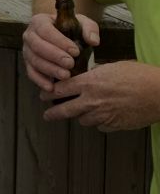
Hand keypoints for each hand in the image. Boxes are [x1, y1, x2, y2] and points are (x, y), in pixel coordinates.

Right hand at [22, 12, 99, 91]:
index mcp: (39, 21)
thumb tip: (93, 41)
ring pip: (34, 61)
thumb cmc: (71, 28)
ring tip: (66, 76)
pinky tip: (51, 87)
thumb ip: (90, 29)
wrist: (62, 35)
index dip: (59, 41)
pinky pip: (31, 73)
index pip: (45, 30)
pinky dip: (40, 81)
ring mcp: (27, 51)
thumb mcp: (82, 23)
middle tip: (70, 64)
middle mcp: (29, 35)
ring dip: (50, 69)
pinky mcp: (28, 64)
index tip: (75, 51)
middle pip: (37, 46)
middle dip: (54, 56)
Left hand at [41, 60, 159, 130]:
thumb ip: (97, 74)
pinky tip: (106, 115)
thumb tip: (87, 76)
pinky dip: (100, 122)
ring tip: (86, 110)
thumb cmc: (139, 75)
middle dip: (52, 113)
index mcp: (90, 83)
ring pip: (83, 120)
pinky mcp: (113, 125)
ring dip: (82, 115)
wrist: (159, 93)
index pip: (61, 89)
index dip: (50, 92)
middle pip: (64, 110)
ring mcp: (102, 115)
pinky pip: (100, 126)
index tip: (44, 94)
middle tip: (47, 115)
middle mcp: (92, 100)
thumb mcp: (113, 67)